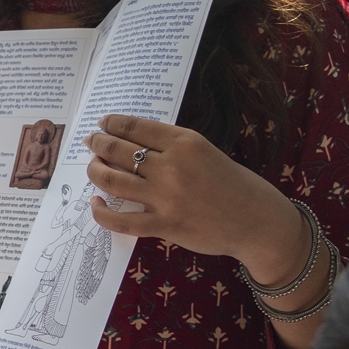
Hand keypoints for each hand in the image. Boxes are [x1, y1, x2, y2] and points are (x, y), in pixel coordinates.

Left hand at [83, 115, 307, 281]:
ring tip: (93, 167)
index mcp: (185, 142)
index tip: (102, 124)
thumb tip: (133, 142)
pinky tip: (96, 203)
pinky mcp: (164, 225)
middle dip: (98, 144)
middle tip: (90, 142)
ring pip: (112, 179)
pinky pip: (121, 220)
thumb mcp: (206, 152)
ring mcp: (166, 197)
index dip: (112, 124)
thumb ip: (173, 147)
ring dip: (95, 171)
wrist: (258, 221)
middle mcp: (172, 166)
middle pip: (118, 150)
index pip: (135, 127)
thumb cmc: (234, 184)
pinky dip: (101, 211)